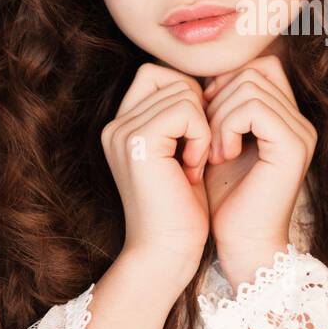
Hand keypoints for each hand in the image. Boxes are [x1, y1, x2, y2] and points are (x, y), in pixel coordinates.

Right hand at [101, 63, 212, 273]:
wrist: (168, 254)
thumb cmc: (182, 211)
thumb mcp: (182, 154)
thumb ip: (184, 118)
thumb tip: (211, 81)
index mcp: (123, 127)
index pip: (158, 74)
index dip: (190, 96)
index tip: (198, 138)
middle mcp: (116, 126)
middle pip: (173, 79)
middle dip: (199, 112)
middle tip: (197, 155)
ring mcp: (122, 132)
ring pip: (183, 91)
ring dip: (202, 127)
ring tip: (194, 164)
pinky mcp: (138, 143)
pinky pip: (186, 110)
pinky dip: (200, 136)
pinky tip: (192, 168)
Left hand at [201, 55, 316, 265]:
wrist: (239, 245)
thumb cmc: (224, 201)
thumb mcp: (218, 143)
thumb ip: (221, 108)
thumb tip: (205, 74)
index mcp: (286, 120)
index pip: (259, 67)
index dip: (224, 83)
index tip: (203, 118)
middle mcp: (300, 122)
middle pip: (253, 71)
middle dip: (217, 99)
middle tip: (204, 139)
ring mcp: (301, 133)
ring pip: (250, 85)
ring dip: (219, 116)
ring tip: (212, 152)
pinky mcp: (293, 147)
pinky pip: (253, 108)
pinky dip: (227, 127)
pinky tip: (221, 155)